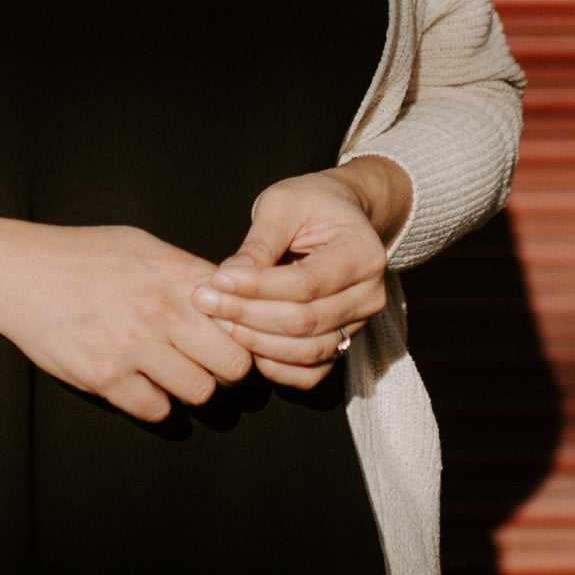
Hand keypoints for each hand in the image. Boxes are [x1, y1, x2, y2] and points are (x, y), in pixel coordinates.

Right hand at [0, 211, 254, 423]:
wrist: (18, 272)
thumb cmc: (83, 255)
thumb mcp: (143, 246)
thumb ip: (189, 273)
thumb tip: (231, 297)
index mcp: (176, 274)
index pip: (243, 317)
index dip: (247, 333)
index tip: (234, 337)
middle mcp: (161, 310)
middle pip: (234, 365)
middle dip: (228, 369)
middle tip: (212, 364)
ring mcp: (132, 347)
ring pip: (199, 393)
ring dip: (192, 388)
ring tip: (175, 373)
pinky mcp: (104, 377)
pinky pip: (155, 410)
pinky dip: (155, 402)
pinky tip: (141, 382)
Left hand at [190, 160, 409, 389]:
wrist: (342, 214)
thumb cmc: (311, 203)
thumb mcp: (283, 205)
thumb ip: (259, 243)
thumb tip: (227, 278)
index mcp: (363, 254)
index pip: (306, 284)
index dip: (258, 287)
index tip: (217, 279)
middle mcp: (369, 295)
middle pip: (305, 322)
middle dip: (248, 315)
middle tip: (205, 302)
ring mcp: (359, 324)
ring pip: (307, 351)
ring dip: (256, 342)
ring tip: (218, 320)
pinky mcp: (343, 341)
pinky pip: (311, 371)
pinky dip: (276, 367)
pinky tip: (245, 345)